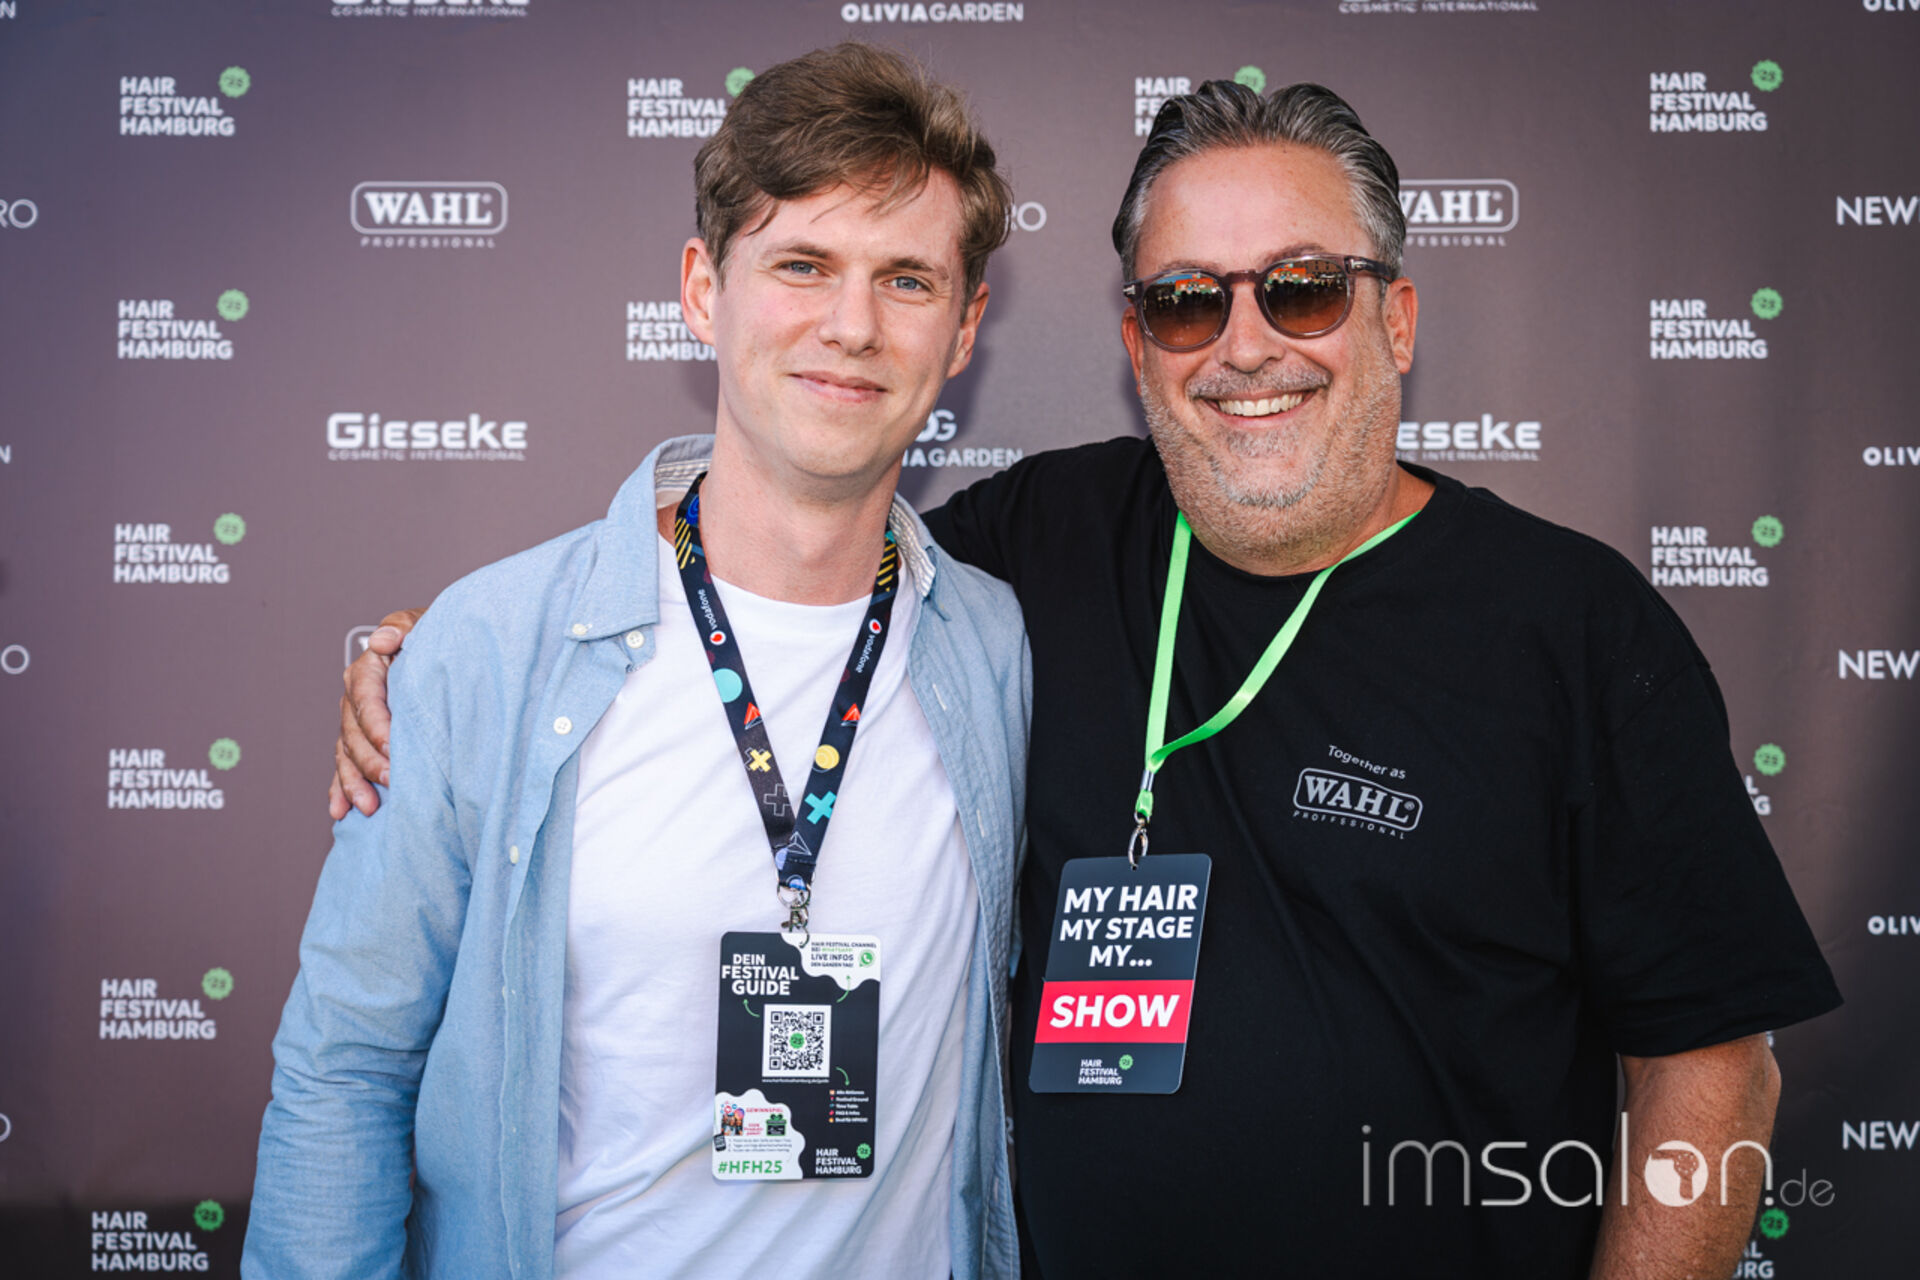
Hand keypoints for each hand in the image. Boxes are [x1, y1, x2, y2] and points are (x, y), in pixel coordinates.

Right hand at [329, 609, 424, 819]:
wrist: (448, 652)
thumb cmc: (438, 639)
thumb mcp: (426, 624)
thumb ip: (405, 627)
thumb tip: (385, 639)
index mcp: (370, 669)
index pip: (365, 697)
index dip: (375, 723)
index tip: (391, 746)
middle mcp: (358, 697)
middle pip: (353, 732)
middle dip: (369, 760)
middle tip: (391, 780)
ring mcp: (358, 722)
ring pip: (347, 754)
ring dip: (354, 782)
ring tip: (367, 806)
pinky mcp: (363, 742)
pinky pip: (346, 767)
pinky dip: (342, 789)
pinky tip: (341, 810)